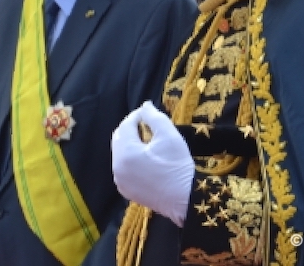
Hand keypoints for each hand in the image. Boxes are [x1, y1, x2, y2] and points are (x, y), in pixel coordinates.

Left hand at [112, 101, 194, 226]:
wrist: (185, 198)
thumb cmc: (177, 164)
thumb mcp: (168, 135)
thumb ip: (153, 117)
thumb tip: (144, 105)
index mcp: (126, 153)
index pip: (125, 126)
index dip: (136, 115)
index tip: (148, 112)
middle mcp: (118, 167)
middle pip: (119, 139)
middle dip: (130, 128)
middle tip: (146, 124)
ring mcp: (120, 181)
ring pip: (120, 153)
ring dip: (130, 143)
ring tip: (147, 139)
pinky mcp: (126, 190)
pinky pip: (123, 168)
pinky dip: (130, 158)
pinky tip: (145, 157)